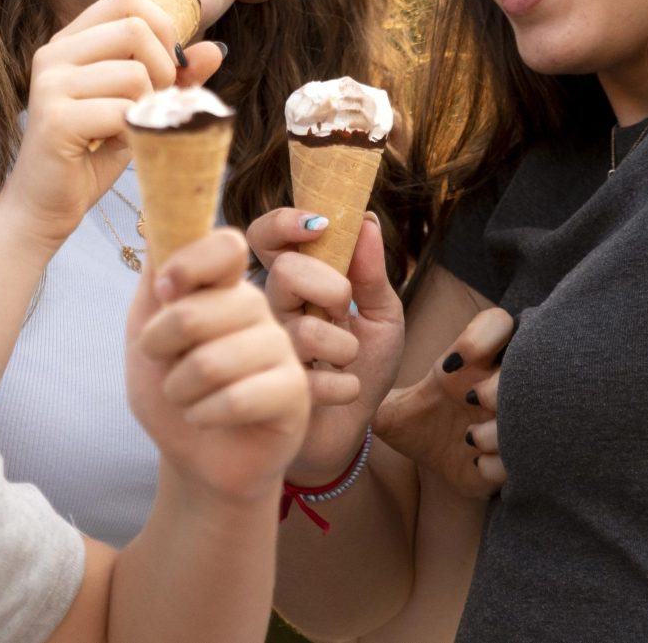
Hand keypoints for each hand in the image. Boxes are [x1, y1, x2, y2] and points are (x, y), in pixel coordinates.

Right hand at [0, 0, 225, 243]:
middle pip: (135, 28)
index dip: (162, 27)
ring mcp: (50, 84)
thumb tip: (215, 51)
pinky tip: (120, 145)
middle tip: (153, 103)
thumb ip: (172, 76)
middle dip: (163, 68)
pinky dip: (135, 131)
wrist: (45, 205)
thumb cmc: (91, 152)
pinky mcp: (55, 119)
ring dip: (149, 106)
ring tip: (133, 128)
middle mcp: (54, 53)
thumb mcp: (137, 105)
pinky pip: (122, 111)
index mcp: (70, 40)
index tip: (167, 67)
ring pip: (134, 73)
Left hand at [128, 229, 307, 506]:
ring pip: (212, 360)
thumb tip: (160, 216)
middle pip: (200, 310)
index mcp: (226, 286)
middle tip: (165, 364)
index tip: (163, 290)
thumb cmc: (171, 389)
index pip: (226, 246)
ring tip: (187, 397)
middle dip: (161, 346)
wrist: (193, 458)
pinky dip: (203, 414)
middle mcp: (259, 309)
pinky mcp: (295, 392)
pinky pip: (237, 398)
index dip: (189, 264)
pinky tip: (207, 418)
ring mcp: (281, 349)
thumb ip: (156, 276)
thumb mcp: (145, 329)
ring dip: (180, 389)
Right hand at [251, 210, 404, 485]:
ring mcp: (266, 351)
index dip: (283, 223)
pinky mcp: (272, 394)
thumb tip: (365, 220)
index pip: (266, 238)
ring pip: (302, 330)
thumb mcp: (381, 315)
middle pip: (284, 273)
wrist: (356, 428)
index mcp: (293, 283)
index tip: (321, 223)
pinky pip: (311, 380)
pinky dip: (344, 386)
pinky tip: (346, 391)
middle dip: (329, 285)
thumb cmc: (364, 364)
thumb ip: (372, 273)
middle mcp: (271, 310)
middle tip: (344, 305)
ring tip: (348, 360)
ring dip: (342, 345)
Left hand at [371, 309, 512, 498]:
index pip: (496, 325)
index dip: (482, 337)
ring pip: (526, 415)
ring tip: (469, 438)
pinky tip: (474, 463)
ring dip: (499, 427)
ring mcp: (504, 422)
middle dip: (502, 383)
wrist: (415, 463)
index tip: (449, 365)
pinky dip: (497, 462)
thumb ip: (361, 329)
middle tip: (472, 398)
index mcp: (467, 362)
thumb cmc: (404, 413)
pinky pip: (518, 459)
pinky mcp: (506, 461)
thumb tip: (355, 254)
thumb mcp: (378, 378)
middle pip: (525, 366)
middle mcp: (494, 386)